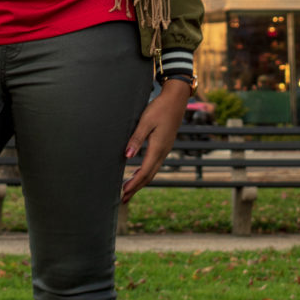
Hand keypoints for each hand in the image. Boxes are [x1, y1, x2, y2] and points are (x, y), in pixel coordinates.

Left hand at [121, 79, 190, 203]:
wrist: (176, 100)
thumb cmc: (159, 108)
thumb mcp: (145, 122)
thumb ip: (136, 139)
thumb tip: (127, 157)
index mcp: (158, 148)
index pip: (145, 172)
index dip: (134, 183)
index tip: (123, 193)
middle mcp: (163, 152)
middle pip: (149, 176)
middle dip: (136, 187)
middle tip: (123, 199)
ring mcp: (165, 149)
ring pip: (152, 171)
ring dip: (140, 181)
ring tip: (129, 189)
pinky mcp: (164, 145)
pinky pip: (154, 164)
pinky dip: (145, 172)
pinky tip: (138, 173)